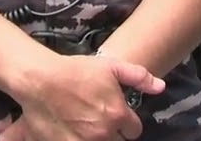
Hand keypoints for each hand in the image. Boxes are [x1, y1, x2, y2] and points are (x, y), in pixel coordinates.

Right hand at [0, 55, 164, 140]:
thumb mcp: (110, 66)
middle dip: (114, 133)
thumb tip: (160, 87)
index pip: (134, 131)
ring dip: (99, 138)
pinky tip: (75, 131)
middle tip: (102, 121)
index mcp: (117, 115)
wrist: (40, 80)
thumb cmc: (75, 71)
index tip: (117, 116)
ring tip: (89, 127)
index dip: (127, 123)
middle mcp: (104, 133)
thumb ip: (138, 77)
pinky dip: (80, 140)